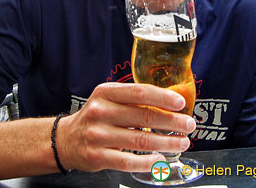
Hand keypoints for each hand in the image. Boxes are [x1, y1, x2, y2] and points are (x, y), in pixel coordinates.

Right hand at [56, 82, 195, 172]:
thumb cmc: (96, 117)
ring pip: (140, 141)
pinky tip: (161, 159)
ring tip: (181, 142)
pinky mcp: (98, 156)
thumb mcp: (108, 99)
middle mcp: (100, 112)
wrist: (66, 139)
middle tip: (189, 125)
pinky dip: (149, 162)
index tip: (181, 103)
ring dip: (166, 143)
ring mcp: (98, 135)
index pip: (139, 92)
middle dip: (172, 122)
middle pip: (144, 117)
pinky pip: (129, 162)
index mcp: (105, 93)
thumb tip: (170, 104)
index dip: (163, 98)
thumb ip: (133, 99)